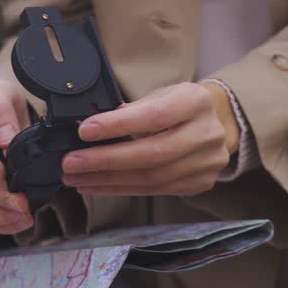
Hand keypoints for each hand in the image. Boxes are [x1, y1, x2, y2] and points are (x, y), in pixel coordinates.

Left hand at [61, 81, 233, 195]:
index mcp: (196, 102)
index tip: (85, 131)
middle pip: (152, 153)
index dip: (118, 126)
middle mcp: (206, 134)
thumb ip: (132, 110)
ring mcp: (206, 164)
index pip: (154, 116)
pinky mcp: (199, 184)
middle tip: (72, 163)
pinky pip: (154, 191)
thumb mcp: (160, 95)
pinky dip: (121, 189)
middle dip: (106, 160)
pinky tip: (97, 185)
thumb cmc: (178, 105)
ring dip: (108, 180)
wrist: (215, 123)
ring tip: (77, 178)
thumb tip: (93, 126)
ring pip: (151, 178)